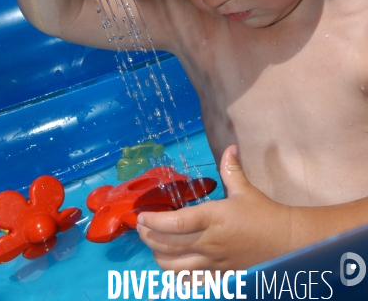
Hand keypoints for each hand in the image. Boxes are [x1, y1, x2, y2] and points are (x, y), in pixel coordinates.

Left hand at [137, 146, 291, 271]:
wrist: (286, 242)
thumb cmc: (264, 214)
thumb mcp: (245, 189)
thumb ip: (231, 169)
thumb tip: (229, 147)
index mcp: (213, 218)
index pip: (176, 223)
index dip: (155, 221)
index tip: (142, 216)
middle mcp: (209, 242)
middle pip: (168, 245)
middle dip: (149, 236)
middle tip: (141, 227)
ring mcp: (213, 262)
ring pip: (174, 266)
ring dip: (158, 256)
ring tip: (153, 244)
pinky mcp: (219, 275)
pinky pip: (190, 280)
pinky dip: (175, 274)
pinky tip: (172, 264)